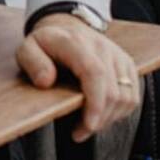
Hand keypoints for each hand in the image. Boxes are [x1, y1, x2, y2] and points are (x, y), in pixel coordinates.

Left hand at [18, 13, 141, 142]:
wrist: (65, 28)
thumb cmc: (45, 44)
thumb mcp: (27, 49)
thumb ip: (32, 62)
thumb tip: (45, 81)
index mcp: (75, 42)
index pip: (94, 72)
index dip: (95, 103)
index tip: (88, 125)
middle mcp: (102, 47)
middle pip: (113, 91)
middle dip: (99, 119)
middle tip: (79, 132)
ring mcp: (118, 55)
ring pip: (127, 97)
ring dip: (110, 118)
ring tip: (88, 124)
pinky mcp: (127, 65)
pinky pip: (133, 96)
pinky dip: (119, 112)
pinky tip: (101, 115)